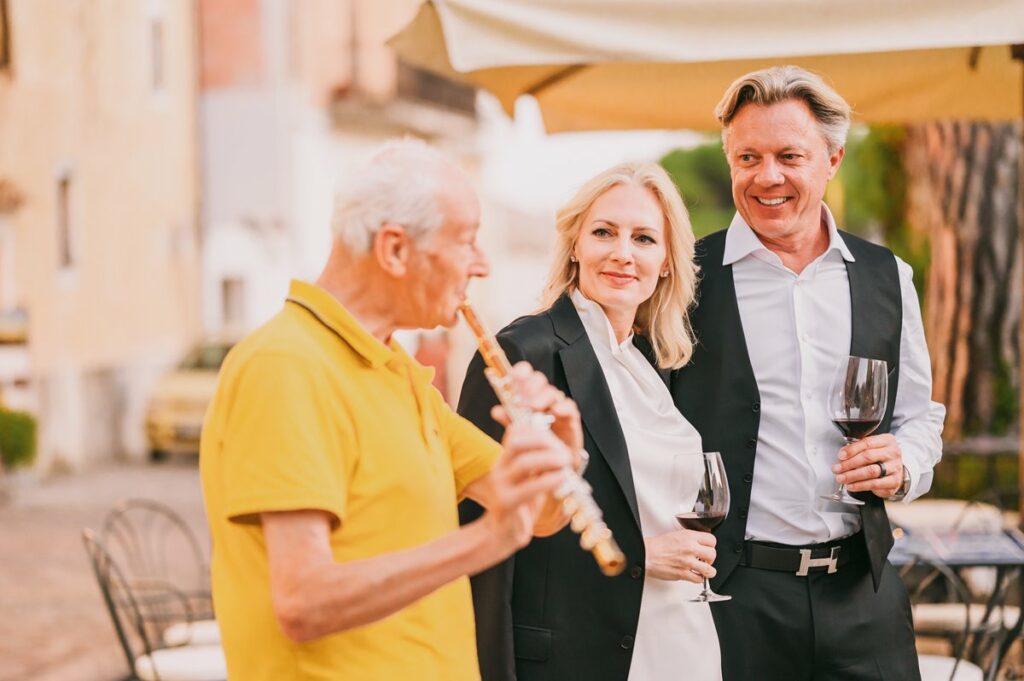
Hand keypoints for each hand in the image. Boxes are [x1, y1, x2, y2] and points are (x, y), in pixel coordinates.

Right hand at [482, 423, 571, 556]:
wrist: (503, 533)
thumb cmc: (521, 504)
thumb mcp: (528, 478)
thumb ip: (539, 462)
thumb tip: (562, 448)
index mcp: (504, 460)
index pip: (515, 431)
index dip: (538, 430)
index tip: (557, 440)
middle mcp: (499, 469)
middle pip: (517, 441)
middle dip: (544, 441)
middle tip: (564, 452)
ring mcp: (500, 486)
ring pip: (524, 463)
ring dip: (550, 459)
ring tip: (565, 464)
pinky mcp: (506, 504)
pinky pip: (529, 488)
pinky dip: (549, 481)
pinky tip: (561, 480)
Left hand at [490, 361, 583, 460]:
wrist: (555, 462)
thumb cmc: (536, 442)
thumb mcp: (520, 431)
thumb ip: (510, 420)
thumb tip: (496, 410)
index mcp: (529, 397)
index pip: (526, 376)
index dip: (521, 372)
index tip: (514, 376)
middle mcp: (543, 398)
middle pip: (539, 380)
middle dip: (530, 385)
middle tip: (523, 397)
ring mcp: (558, 407)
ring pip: (552, 392)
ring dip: (543, 396)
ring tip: (534, 407)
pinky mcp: (571, 418)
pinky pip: (569, 407)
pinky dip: (563, 407)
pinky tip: (555, 411)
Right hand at [643, 529, 716, 582]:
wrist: (646, 554)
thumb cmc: (657, 545)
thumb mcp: (676, 535)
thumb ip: (690, 538)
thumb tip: (700, 542)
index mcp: (689, 537)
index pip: (712, 540)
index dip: (711, 545)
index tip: (708, 548)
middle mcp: (690, 549)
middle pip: (713, 554)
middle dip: (710, 558)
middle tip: (705, 559)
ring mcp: (688, 562)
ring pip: (709, 569)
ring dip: (708, 571)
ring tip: (704, 570)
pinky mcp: (683, 574)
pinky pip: (699, 579)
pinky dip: (698, 579)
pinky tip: (695, 575)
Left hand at [832, 433, 902, 497]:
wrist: (895, 473)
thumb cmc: (879, 458)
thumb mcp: (870, 449)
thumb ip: (857, 449)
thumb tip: (841, 457)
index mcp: (886, 440)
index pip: (867, 443)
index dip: (851, 449)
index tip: (840, 456)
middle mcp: (893, 452)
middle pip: (868, 457)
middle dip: (849, 463)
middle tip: (837, 468)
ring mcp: (895, 467)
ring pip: (871, 471)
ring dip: (852, 475)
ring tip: (841, 478)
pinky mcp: (894, 481)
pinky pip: (874, 484)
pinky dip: (860, 485)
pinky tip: (851, 485)